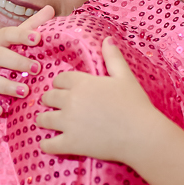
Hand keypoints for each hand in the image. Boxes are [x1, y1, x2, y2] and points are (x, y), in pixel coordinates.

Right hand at [0, 5, 53, 115]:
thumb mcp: (18, 39)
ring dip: (5, 85)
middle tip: (37, 68)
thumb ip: (33, 25)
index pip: (8, 34)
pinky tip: (0, 111)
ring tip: (24, 91)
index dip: (22, 35)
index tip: (38, 38)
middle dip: (16, 62)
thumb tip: (50, 8)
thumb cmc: (8, 53)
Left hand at [36, 39, 160, 160]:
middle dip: (50, 101)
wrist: (140, 134)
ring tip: (48, 123)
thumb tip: (107, 39)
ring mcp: (68, 123)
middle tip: (54, 106)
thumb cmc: (135, 104)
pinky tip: (49, 144)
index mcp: (82, 83)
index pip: (59, 80)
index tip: (63, 89)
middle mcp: (70, 101)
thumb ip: (113, 58)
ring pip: (42, 119)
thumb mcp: (125, 77)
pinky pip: (48, 145)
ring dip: (43, 120)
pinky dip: (46, 145)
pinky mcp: (70, 144)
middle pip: (47, 97)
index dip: (60, 84)